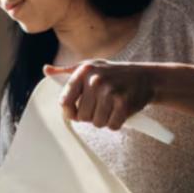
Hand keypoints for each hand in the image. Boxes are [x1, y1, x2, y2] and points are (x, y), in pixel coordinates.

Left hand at [43, 60, 157, 129]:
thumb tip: (46, 70)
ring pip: (96, 123)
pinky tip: (121, 111)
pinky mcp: (124, 104)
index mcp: (84, 71)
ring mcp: (110, 92)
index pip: (64, 102)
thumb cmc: (115, 74)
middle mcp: (95, 80)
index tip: (76, 111)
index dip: (69, 112)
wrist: (146, 77)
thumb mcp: (91, 66)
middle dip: (91, 116)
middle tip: (101, 105)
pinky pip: (112, 126)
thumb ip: (67, 71)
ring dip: (104, 120)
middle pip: (81, 117)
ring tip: (111, 107)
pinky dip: (116, 123)